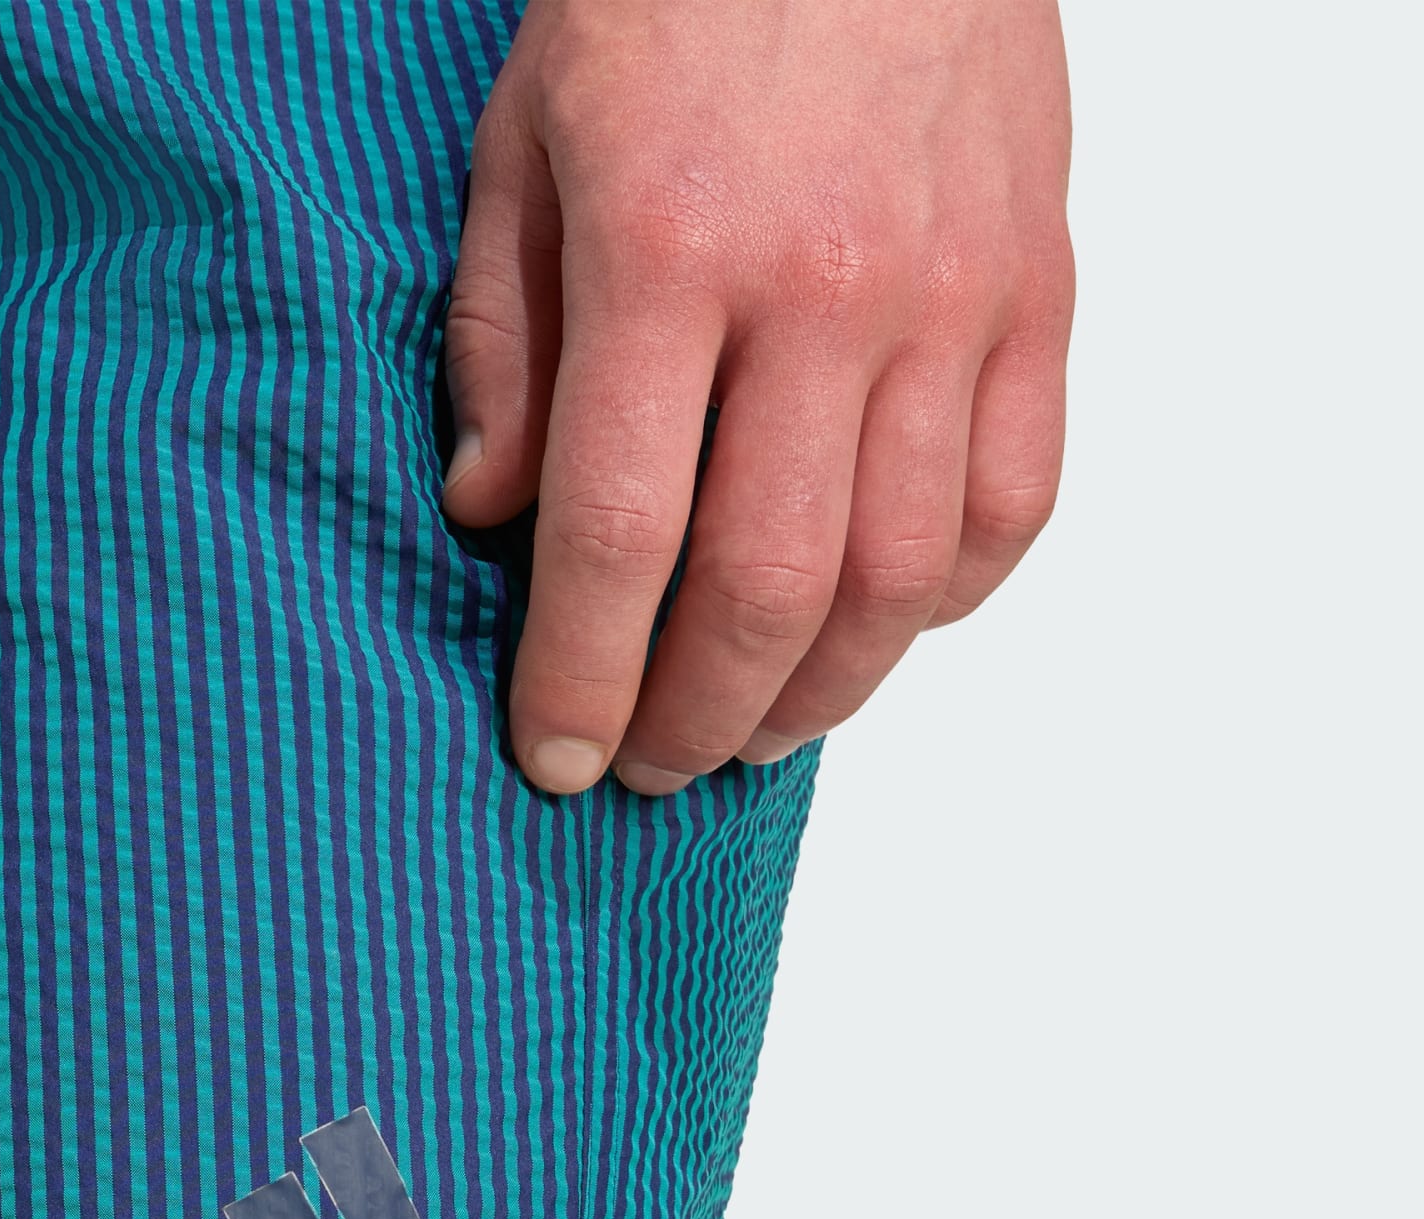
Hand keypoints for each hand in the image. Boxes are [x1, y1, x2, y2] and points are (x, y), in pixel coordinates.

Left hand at [441, 0, 1073, 793]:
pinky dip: (944, 596)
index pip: (624, 534)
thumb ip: (504, 338)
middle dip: (696, 716)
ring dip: (822, 692)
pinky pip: (1014, 498)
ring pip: (903, 575)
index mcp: (676, 250)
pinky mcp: (1038, 288)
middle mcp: (831, 290)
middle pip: (771, 588)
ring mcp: (956, 294)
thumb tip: (492, 511)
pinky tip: (874, 626)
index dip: (581, 678)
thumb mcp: (526, 139)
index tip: (554, 757)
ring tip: (751, 731)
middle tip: (650, 767)